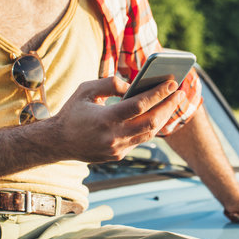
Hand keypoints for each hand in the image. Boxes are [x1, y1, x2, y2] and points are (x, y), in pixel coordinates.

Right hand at [52, 76, 184, 162]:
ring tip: (173, 101)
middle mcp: (113, 137)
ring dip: (163, 117)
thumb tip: (134, 85)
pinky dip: (151, 125)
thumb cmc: (73, 111)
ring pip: (149, 133)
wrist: (59, 142)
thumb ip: (110, 83)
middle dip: (168, 106)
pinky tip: (158, 113)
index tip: (172, 83)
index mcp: (104, 119)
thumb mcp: (86, 90)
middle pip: (151, 122)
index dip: (158, 94)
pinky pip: (140, 139)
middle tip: (179, 92)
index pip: (138, 105)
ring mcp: (117, 149)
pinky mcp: (118, 155)